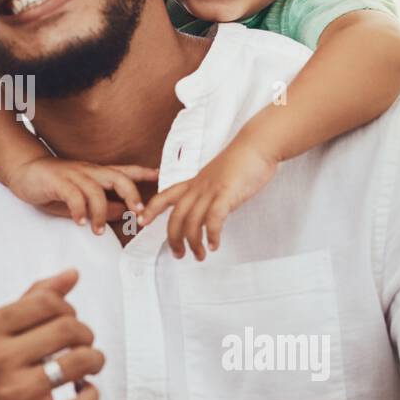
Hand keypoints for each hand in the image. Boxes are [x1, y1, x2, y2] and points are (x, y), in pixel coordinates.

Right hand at [0, 269, 101, 399]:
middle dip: (85, 334)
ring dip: (95, 360)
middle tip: (83, 345)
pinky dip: (91, 395)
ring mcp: (15, 394)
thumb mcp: (2, 334)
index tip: (68, 322)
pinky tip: (82, 391)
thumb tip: (72, 273)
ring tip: (89, 365)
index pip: (46, 302)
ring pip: (80, 361)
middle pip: (67, 327)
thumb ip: (34, 300)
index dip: (68, 309)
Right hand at [8, 157, 157, 234]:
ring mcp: (73, 175)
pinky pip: (73, 195)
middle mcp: (89, 172)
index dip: (144, 173)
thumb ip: (100, 205)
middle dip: (132, 195)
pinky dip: (79, 210)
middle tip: (138, 215)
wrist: (23, 170)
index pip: (125, 171)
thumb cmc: (53, 185)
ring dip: (101, 212)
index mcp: (96, 174)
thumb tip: (121, 212)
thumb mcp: (79, 198)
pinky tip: (79, 222)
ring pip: (96, 190)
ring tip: (98, 230)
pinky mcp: (57, 182)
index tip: (161, 177)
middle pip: (118, 178)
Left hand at [138, 137, 278, 258]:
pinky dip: (212, 235)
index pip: (164, 196)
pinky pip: (214, 218)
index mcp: (194, 182)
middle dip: (174, 238)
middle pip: (176, 216)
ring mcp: (212, 190)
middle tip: (178, 254)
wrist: (257, 144)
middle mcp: (198, 187)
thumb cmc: (241, 161)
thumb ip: (210, 194)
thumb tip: (209, 211)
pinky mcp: (227, 193)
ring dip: (194, 242)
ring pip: (192, 221)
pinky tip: (214, 245)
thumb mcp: (217, 178)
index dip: (151, 210)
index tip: (141, 222)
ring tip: (199, 255)